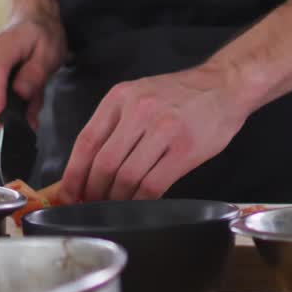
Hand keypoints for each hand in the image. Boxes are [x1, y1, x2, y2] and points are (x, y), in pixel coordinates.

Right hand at [0, 6, 66, 129]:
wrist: (31, 21)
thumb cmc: (41, 35)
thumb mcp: (50, 51)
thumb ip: (35, 73)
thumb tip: (21, 93)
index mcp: (2, 48)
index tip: (0, 113)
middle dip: (9, 113)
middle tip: (35, 107)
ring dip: (11, 111)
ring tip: (33, 98)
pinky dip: (8, 107)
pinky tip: (25, 96)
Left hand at [59, 65, 249, 202]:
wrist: (224, 85)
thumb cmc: (181, 95)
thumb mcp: (140, 95)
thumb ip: (115, 124)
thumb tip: (89, 165)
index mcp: (120, 97)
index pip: (86, 141)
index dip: (73, 174)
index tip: (67, 193)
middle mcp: (138, 111)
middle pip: (103, 164)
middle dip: (92, 191)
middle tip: (90, 204)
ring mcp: (162, 130)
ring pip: (126, 177)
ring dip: (116, 199)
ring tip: (113, 206)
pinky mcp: (183, 149)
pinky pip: (152, 185)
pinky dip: (140, 200)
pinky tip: (139, 203)